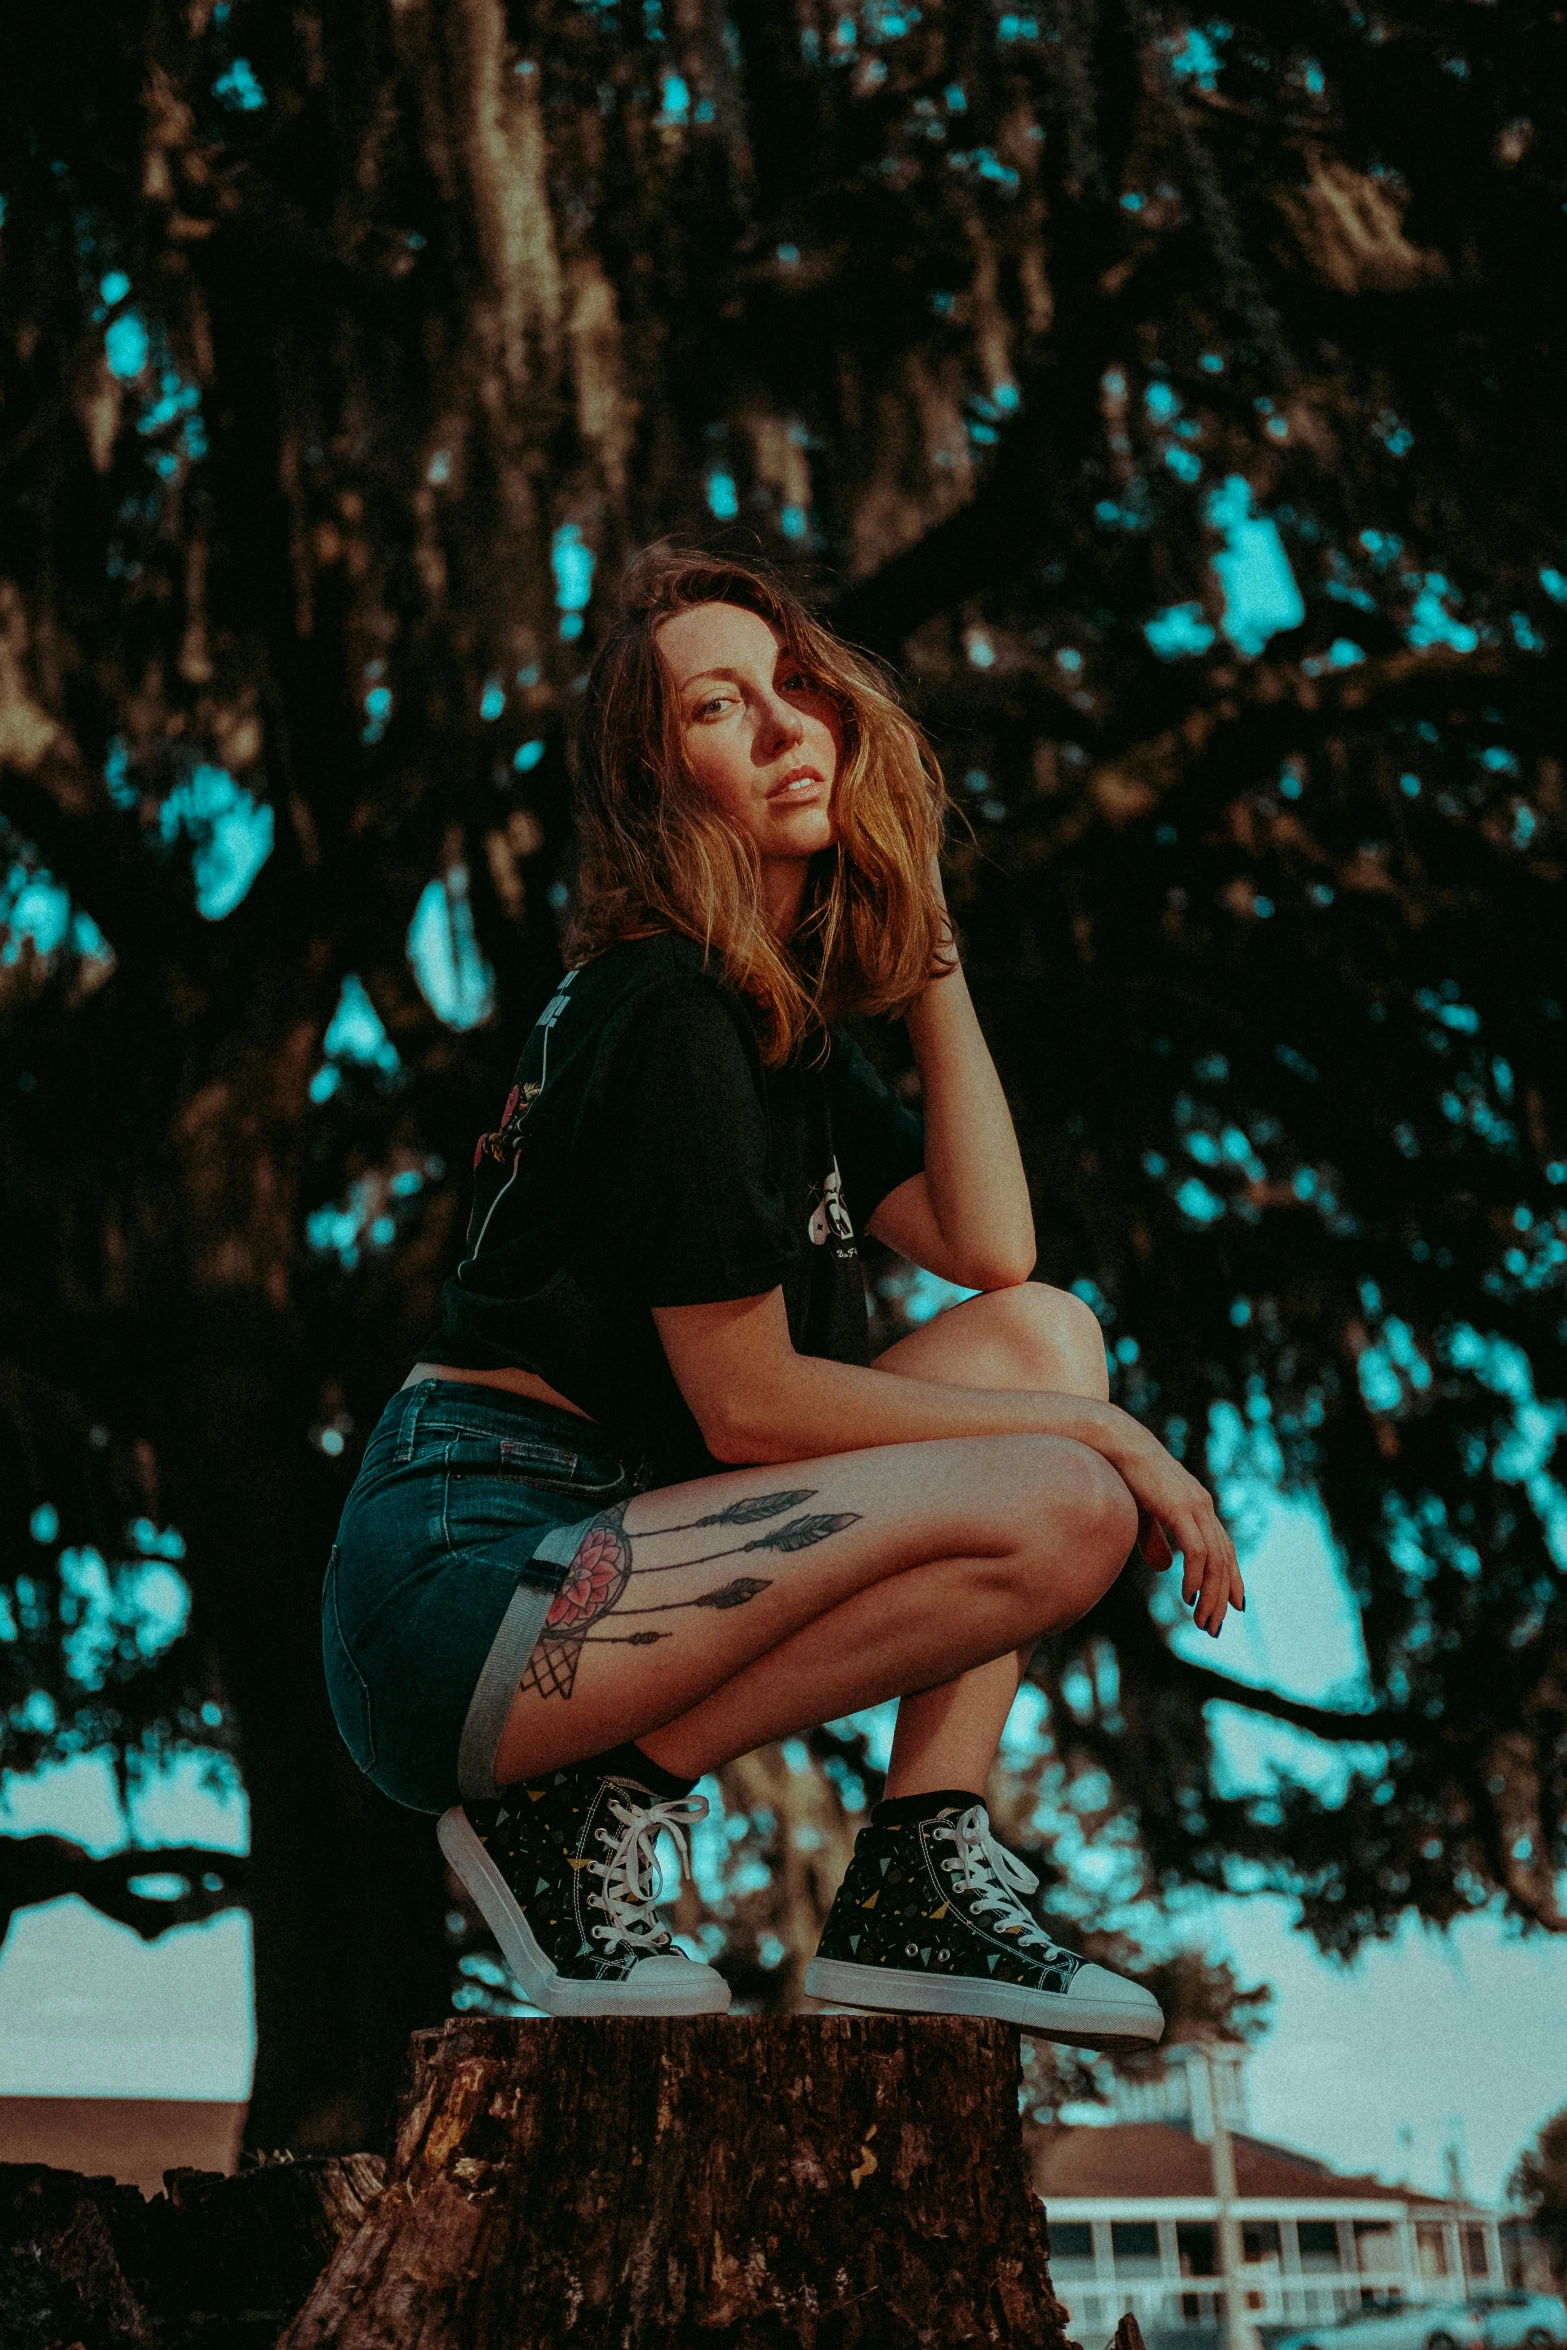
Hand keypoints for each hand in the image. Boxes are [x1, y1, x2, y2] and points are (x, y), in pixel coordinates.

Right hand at [1095, 1412, 1244, 1636]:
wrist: (1115, 1444)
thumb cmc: (1125, 1474)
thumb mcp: (1144, 1515)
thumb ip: (1156, 1540)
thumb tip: (1165, 1567)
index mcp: (1198, 1507)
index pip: (1224, 1549)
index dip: (1232, 1579)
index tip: (1235, 1607)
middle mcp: (1203, 1506)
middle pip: (1224, 1559)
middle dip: (1222, 1597)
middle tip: (1214, 1627)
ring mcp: (1194, 1506)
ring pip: (1215, 1560)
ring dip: (1211, 1594)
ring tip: (1202, 1621)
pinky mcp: (1180, 1508)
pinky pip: (1196, 1551)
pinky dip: (1196, 1576)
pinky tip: (1188, 1596)